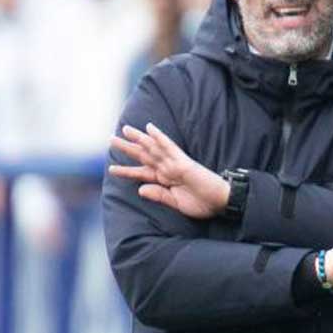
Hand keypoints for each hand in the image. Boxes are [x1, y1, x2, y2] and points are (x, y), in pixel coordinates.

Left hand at [108, 123, 229, 218]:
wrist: (220, 202)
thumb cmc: (202, 203)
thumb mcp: (175, 203)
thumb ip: (158, 195)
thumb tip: (140, 189)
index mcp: (164, 180)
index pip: (141, 173)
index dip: (126, 171)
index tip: (111, 169)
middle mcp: (167, 169)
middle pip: (143, 156)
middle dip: (127, 148)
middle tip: (111, 139)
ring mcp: (175, 164)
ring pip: (153, 148)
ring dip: (139, 139)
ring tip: (125, 130)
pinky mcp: (184, 163)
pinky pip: (170, 148)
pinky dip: (160, 138)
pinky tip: (151, 128)